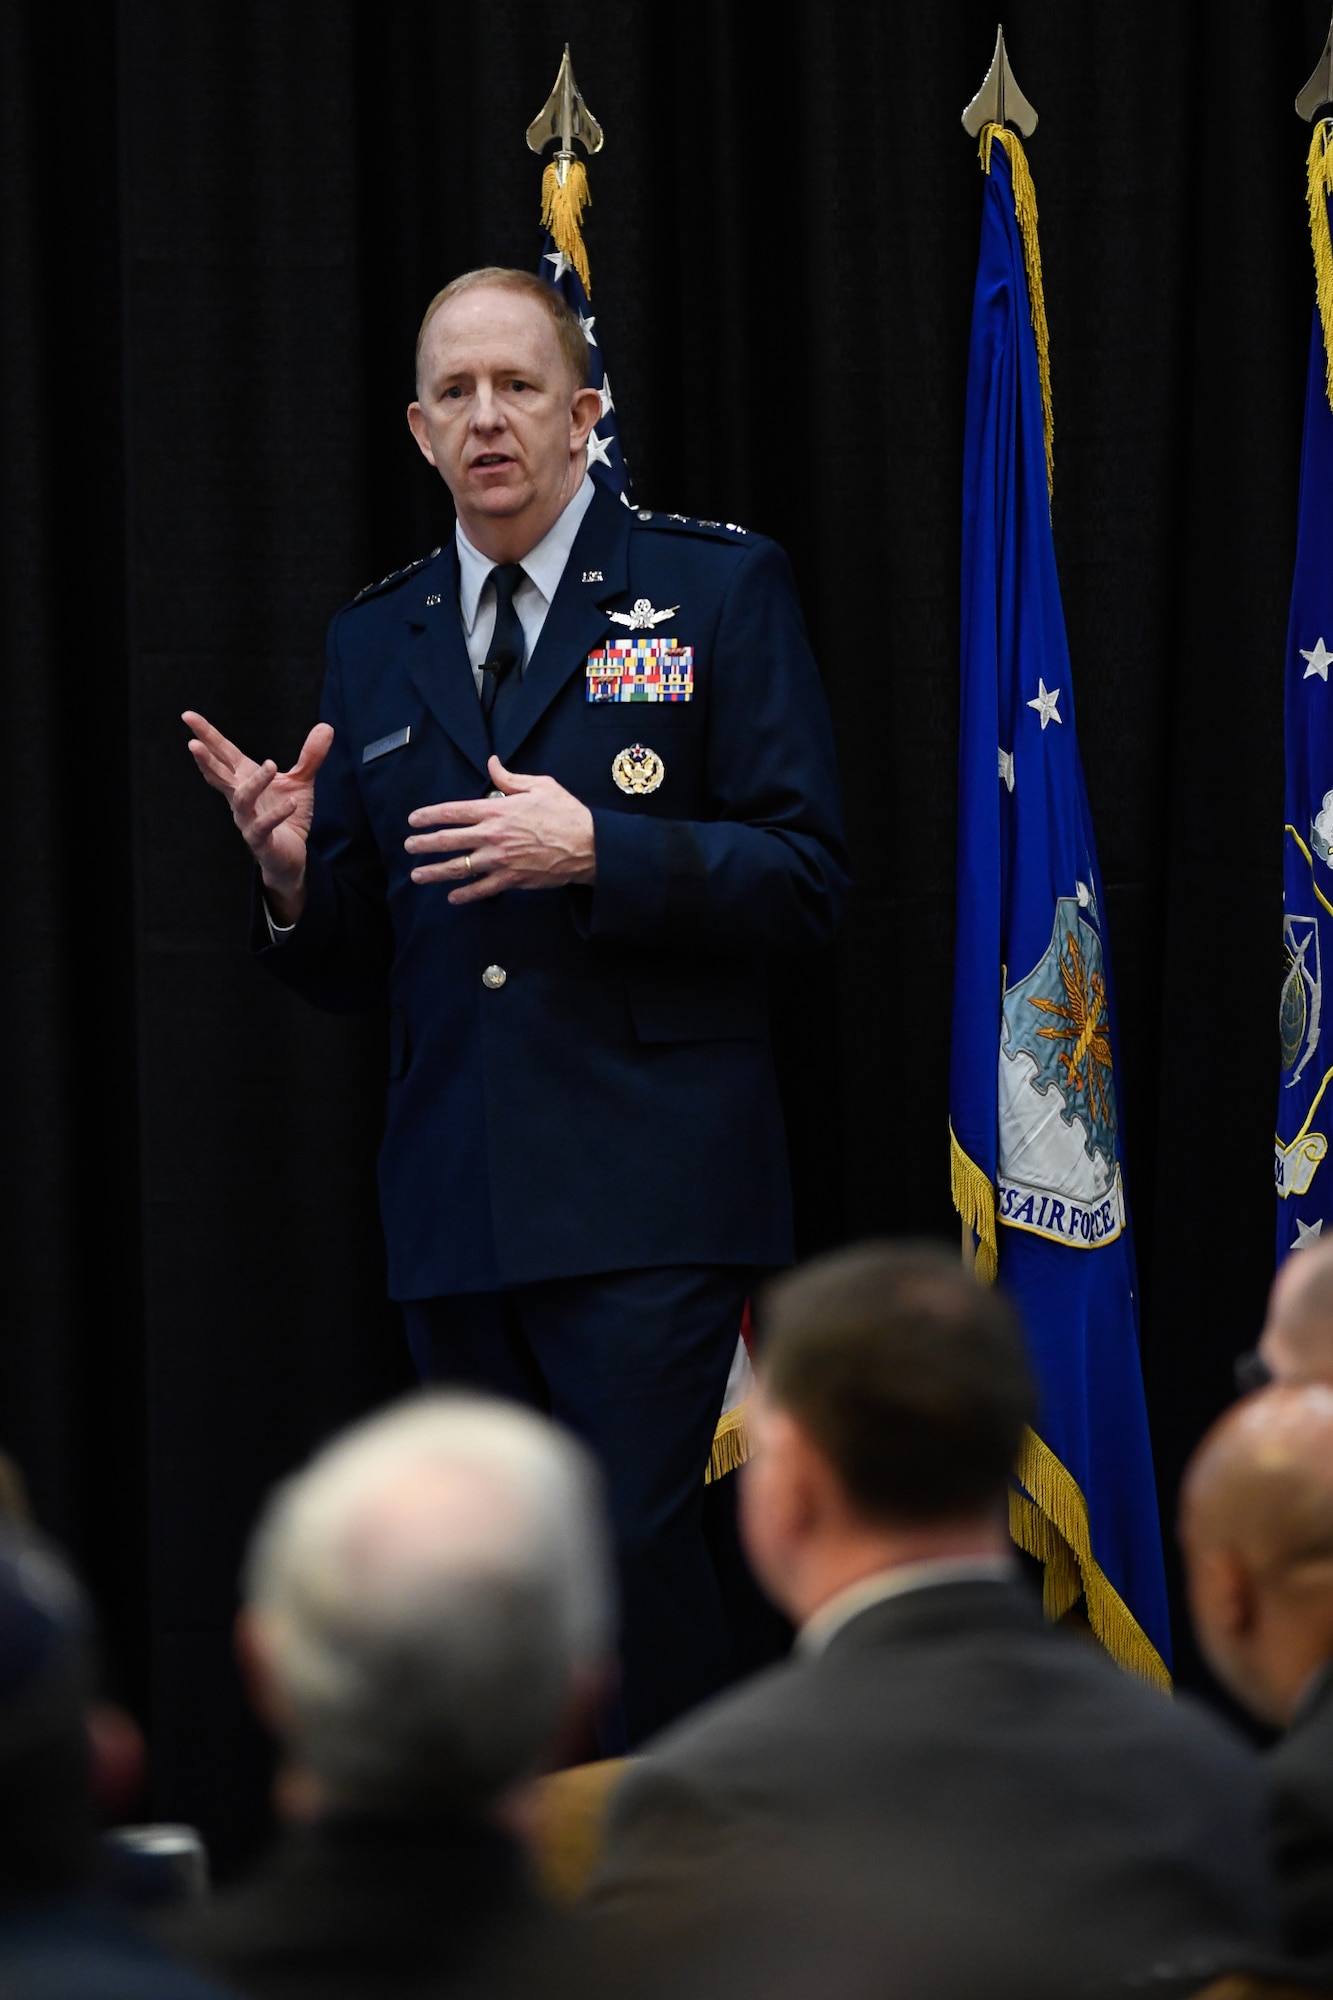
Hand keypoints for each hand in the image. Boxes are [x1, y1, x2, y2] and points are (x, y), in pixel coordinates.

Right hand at [183, 710, 332, 920]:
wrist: (290, 855)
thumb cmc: (288, 816)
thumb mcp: (301, 781)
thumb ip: (311, 756)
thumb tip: (326, 727)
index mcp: (244, 779)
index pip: (223, 753)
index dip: (207, 735)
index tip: (188, 716)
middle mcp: (240, 797)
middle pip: (218, 775)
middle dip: (205, 759)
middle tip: (193, 743)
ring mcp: (247, 819)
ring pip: (241, 799)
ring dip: (254, 782)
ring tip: (270, 764)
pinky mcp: (260, 839)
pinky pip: (264, 826)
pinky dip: (277, 813)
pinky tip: (291, 802)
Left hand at [404, 756, 595, 904]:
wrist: (588, 845)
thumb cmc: (566, 813)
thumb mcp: (540, 785)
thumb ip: (509, 778)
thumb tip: (492, 763)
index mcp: (497, 810)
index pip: (453, 812)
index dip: (430, 815)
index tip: (414, 819)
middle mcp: (493, 835)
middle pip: (448, 841)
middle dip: (423, 844)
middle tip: (408, 846)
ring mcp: (500, 860)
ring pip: (459, 867)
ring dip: (435, 872)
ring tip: (417, 875)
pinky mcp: (512, 879)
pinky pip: (482, 889)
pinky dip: (465, 895)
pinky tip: (452, 897)